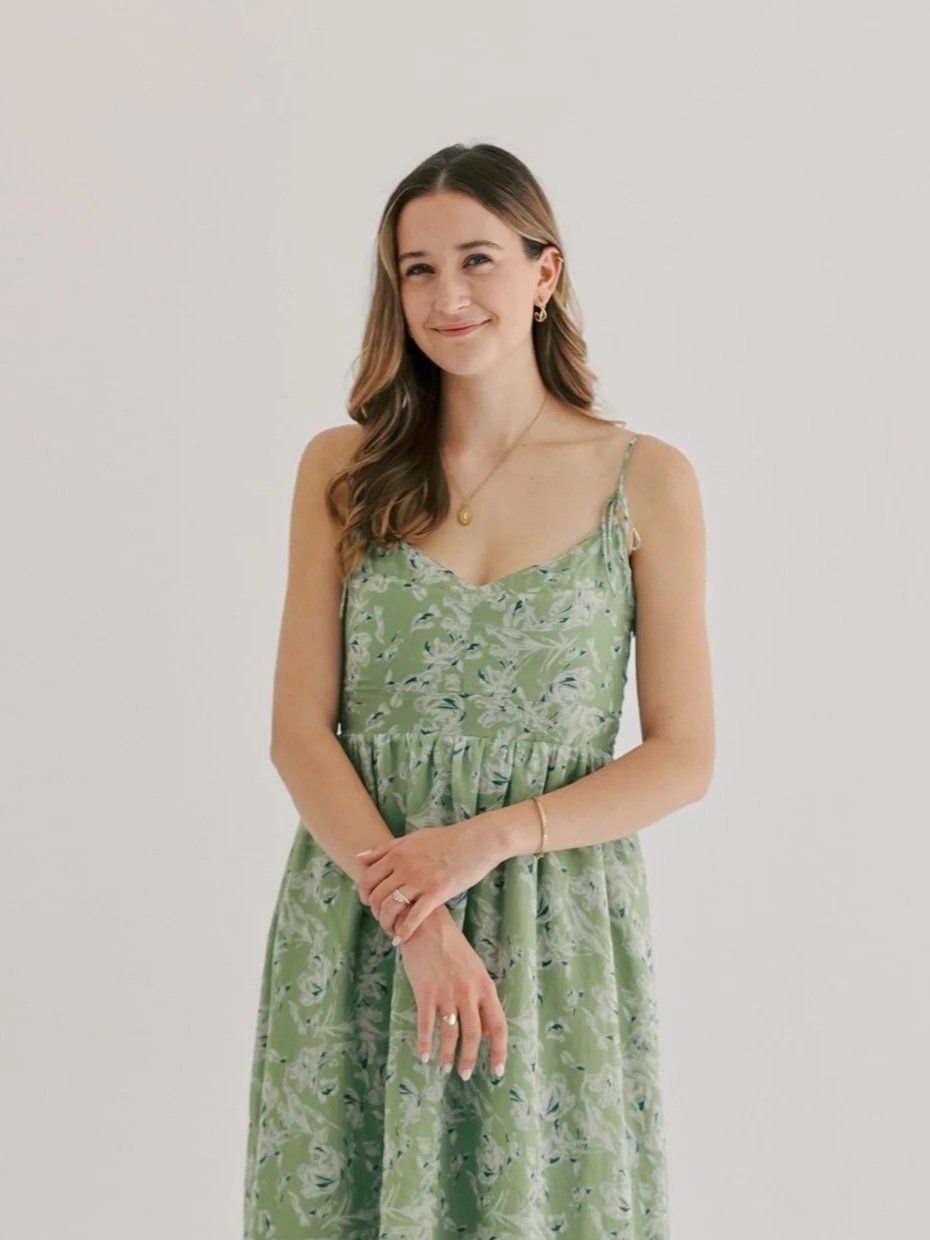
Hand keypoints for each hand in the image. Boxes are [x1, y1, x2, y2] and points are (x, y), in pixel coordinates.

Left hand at [356, 820, 501, 943]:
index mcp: (397, 853)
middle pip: (376, 896)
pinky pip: (414, 917)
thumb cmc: (446, 839)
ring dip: (386, 923)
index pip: (367, 878)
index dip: (363, 894)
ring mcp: (420, 881)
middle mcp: (405, 867)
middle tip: (381, 918)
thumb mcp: (413, 838)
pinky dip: (404, 931)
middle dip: (374, 911)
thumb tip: (359, 857)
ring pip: (391, 908)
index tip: (369, 902)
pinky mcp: (437, 893)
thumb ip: (386, 849)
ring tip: (390, 929)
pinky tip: (400, 939)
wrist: (477, 841)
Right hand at [400, 907, 507, 1080]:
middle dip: (469, 1060)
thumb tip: (485, 1033)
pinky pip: (426, 1025)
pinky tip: (424, 1055)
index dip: (498, 1051)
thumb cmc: (451, 949)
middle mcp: (469, 991)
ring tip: (444, 1068)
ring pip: (450, 1033)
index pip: (498, 1026)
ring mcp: (447, 991)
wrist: (427, 925)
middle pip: (473, 1035)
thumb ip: (481, 1000)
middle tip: (464, 1075)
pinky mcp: (425, 990)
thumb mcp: (475, 971)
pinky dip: (425, 1044)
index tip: (496, 1071)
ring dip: (448, 1056)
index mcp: (485, 987)